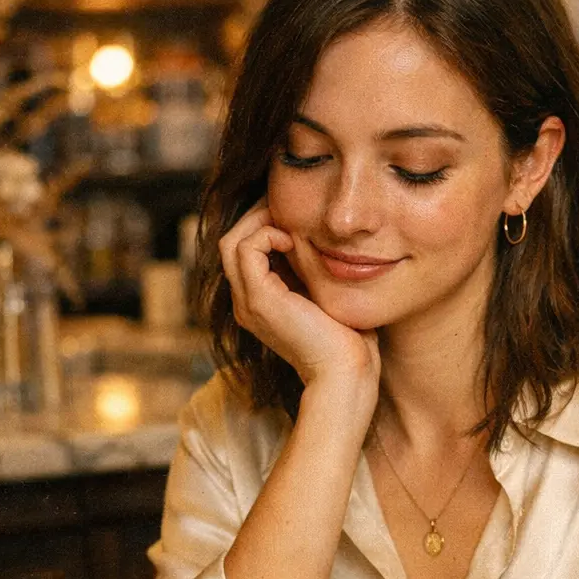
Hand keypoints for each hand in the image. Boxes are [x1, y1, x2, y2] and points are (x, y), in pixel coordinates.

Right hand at [219, 200, 379, 399]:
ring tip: (290, 220)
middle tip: (288, 206)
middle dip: (257, 216)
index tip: (294, 214)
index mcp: (260, 301)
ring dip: (260, 221)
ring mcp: (248, 302)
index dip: (263, 225)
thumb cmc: (348, 338)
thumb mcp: (326, 293)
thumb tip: (322, 236)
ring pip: (232, 241)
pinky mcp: (260, 300)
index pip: (244, 250)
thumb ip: (313, 269)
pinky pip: (247, 248)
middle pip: (231, 241)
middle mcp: (246, 302)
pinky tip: (293, 240)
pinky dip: (268, 234)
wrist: (346, 372)